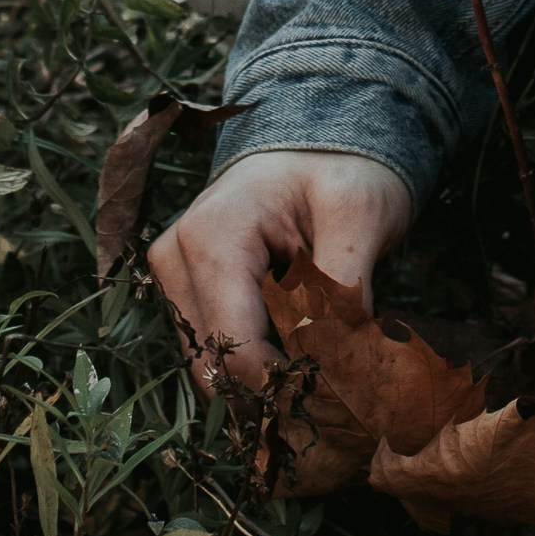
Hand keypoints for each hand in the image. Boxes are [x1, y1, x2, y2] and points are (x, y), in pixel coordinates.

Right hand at [148, 147, 411, 392]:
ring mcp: (175, 275)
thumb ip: (341, 288)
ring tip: (325, 361)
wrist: (324, 140)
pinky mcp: (186, 289)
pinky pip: (218, 346)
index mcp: (211, 237)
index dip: (287, 384)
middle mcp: (176, 259)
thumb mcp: (359, 215)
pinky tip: (301, 348)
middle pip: (217, 363)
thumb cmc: (343, 167)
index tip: (342, 395)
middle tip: (339, 386)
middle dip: (277, 385)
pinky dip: (259, 359)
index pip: (236, 348)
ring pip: (214, 364)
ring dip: (268, 375)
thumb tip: (333, 367)